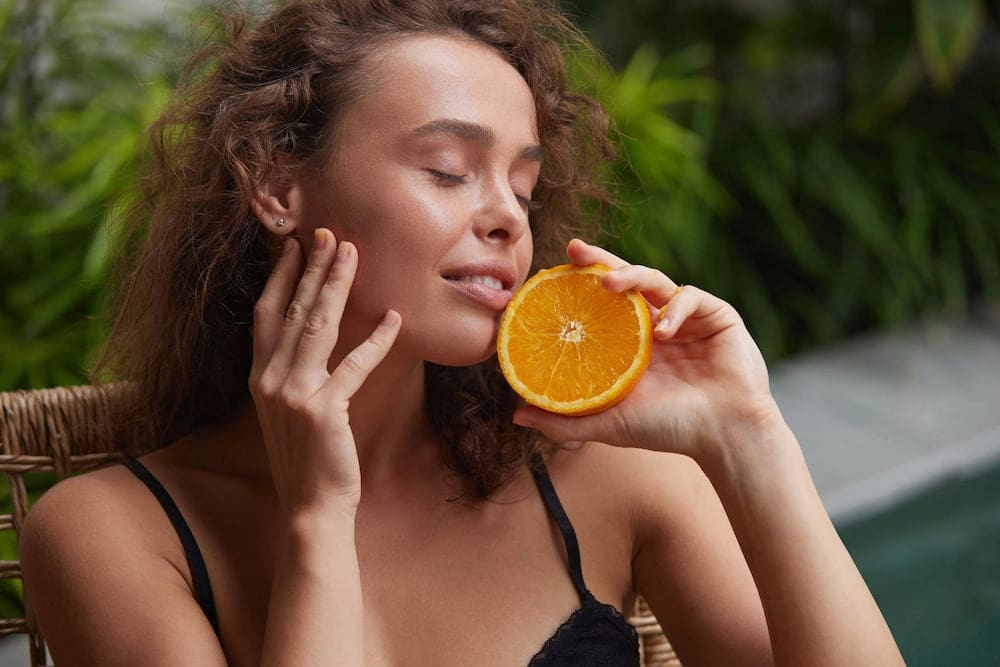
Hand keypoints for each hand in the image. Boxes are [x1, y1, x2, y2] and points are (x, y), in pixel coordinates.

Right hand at [249, 229, 400, 515]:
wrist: (309, 507)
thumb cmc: (308, 458)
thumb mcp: (290, 410)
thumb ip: (294, 373)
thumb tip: (314, 335)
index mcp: (259, 377)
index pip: (266, 314)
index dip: (279, 277)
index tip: (293, 245)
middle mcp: (269, 380)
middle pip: (292, 310)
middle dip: (312, 268)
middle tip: (329, 234)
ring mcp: (293, 394)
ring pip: (317, 326)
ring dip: (336, 286)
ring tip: (352, 253)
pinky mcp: (323, 410)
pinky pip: (354, 366)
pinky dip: (376, 341)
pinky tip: (394, 319)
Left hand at [512, 239, 779, 464]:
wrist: (725, 437)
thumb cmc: (669, 430)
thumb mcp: (610, 424)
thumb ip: (565, 421)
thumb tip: (516, 414)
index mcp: (633, 343)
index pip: (602, 305)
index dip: (579, 285)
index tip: (549, 273)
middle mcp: (657, 325)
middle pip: (627, 282)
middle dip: (601, 262)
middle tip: (575, 250)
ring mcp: (687, 318)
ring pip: (656, 281)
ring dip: (631, 276)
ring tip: (610, 284)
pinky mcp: (717, 315)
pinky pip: (690, 298)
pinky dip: (675, 310)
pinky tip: (662, 332)